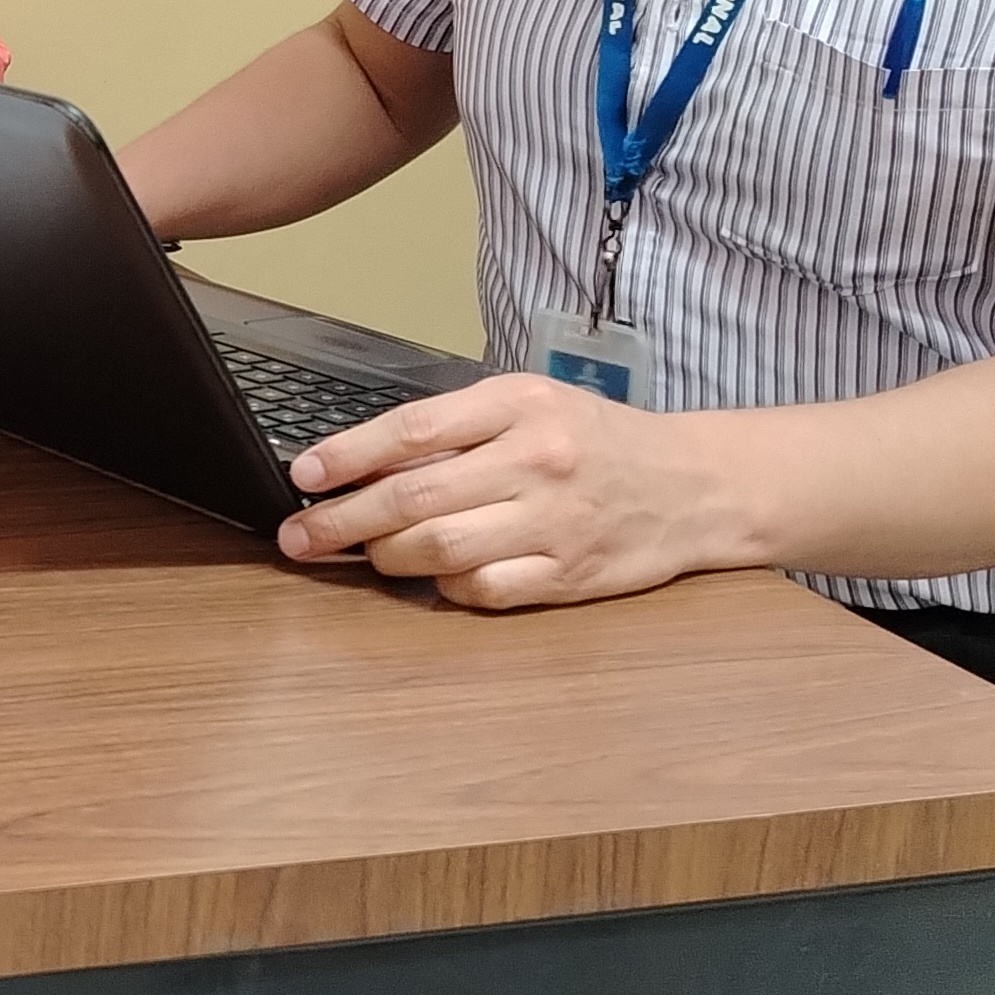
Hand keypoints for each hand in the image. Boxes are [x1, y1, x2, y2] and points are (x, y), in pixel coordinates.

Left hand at [278, 373, 739, 609]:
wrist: (695, 484)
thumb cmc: (596, 441)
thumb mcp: (530, 405)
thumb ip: (454, 429)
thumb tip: (360, 462)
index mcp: (521, 404)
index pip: (412, 429)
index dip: (346, 455)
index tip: (302, 475)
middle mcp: (536, 460)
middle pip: (414, 497)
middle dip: (342, 521)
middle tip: (299, 536)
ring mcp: (553, 523)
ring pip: (438, 549)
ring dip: (385, 557)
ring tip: (365, 554)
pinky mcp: (567, 575)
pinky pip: (481, 590)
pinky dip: (444, 588)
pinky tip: (435, 576)